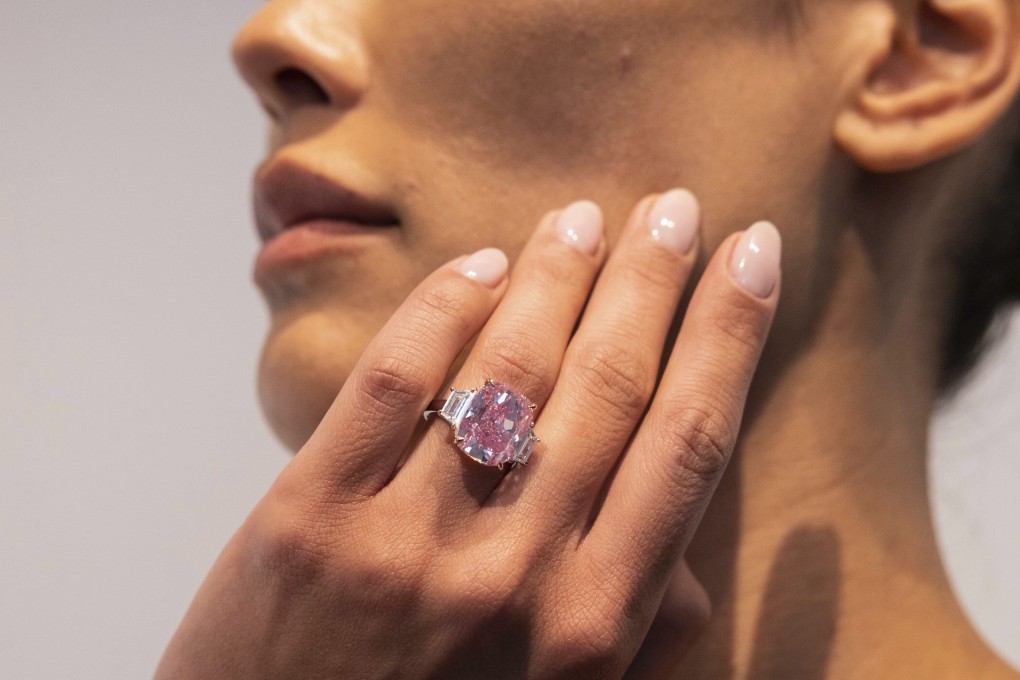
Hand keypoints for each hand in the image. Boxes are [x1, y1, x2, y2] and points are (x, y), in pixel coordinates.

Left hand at [156, 190, 780, 679]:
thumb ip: (634, 634)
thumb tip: (691, 566)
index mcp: (595, 624)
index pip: (688, 441)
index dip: (729, 335)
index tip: (752, 258)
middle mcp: (515, 575)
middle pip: (608, 386)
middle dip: (652, 280)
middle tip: (677, 207)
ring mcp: (406, 541)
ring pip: (506, 369)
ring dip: (557, 276)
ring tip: (587, 216)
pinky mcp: (309, 518)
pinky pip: (390, 382)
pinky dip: (440, 309)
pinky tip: (479, 265)